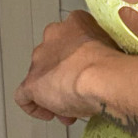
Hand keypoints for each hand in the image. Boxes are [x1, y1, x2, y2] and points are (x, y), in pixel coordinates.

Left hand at [14, 8, 119, 124]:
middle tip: (78, 92)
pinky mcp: (32, 82)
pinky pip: (25, 96)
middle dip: (63, 76)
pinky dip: (35, 107)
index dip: (77, 60)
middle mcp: (53, 35)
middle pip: (53, 57)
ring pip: (41, 76)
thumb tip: (102, 67)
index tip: (87, 72)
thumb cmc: (112, 61)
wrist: (101, 76)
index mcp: (74, 23)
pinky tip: (50, 114)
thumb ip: (101, 51)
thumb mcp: (113, 47)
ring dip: (53, 93)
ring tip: (70, 109)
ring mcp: (39, 59)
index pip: (70, 38)